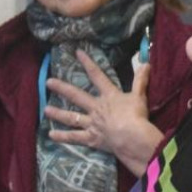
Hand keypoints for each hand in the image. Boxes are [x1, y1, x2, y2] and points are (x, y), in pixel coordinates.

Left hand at [44, 50, 164, 173]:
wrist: (131, 136)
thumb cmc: (136, 115)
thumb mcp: (139, 95)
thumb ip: (140, 80)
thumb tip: (146, 63)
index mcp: (109, 96)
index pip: (97, 75)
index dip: (87, 63)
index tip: (77, 53)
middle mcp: (96, 108)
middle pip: (76, 96)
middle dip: (62, 88)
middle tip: (48, 82)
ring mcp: (91, 123)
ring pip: (71, 117)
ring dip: (58, 113)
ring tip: (46, 110)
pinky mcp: (91, 139)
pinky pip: (74, 137)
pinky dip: (63, 137)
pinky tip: (51, 135)